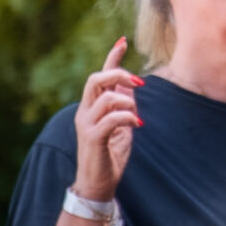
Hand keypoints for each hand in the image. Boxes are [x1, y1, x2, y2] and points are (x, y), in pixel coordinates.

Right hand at [73, 38, 143, 203]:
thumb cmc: (110, 155)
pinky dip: (128, 117)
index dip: (111, 58)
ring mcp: (86, 124)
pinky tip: (138, 123)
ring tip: (137, 115)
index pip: (100, 76)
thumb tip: (133, 84)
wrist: (98, 184)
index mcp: (92, 107)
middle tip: (139, 82)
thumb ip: (124, 105)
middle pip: (95, 80)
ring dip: (126, 101)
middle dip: (118, 74)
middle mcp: (85, 112)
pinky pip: (111, 119)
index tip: (123, 41)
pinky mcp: (92, 138)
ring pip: (104, 98)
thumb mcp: (121, 126)